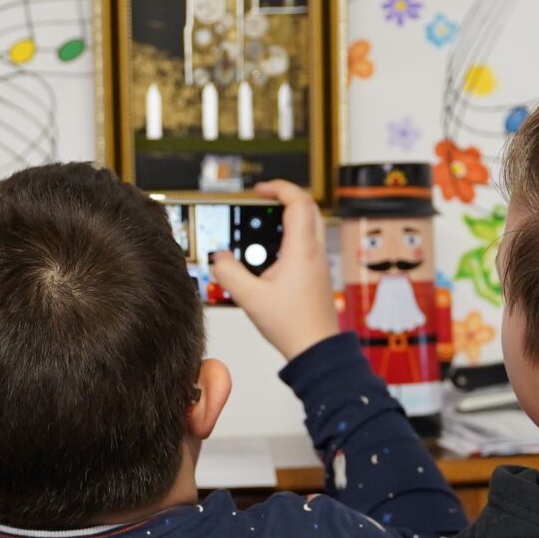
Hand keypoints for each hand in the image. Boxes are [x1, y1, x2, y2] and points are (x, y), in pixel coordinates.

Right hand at [208, 181, 338, 360]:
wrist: (317, 348)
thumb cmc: (293, 326)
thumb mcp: (250, 299)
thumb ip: (230, 274)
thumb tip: (219, 257)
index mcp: (302, 250)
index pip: (298, 202)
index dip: (279, 188)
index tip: (260, 190)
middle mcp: (315, 252)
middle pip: (309, 207)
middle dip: (285, 197)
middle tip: (264, 199)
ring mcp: (319, 262)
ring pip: (310, 224)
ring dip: (289, 216)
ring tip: (264, 224)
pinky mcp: (318, 274)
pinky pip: (307, 242)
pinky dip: (291, 236)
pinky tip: (271, 253)